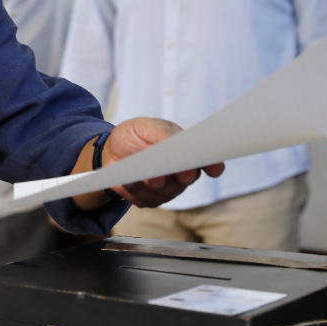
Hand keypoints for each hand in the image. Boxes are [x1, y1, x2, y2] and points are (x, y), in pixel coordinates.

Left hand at [102, 117, 224, 207]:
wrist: (112, 149)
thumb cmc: (135, 135)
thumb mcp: (146, 126)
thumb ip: (162, 133)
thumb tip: (175, 142)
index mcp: (185, 151)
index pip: (207, 161)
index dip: (213, 165)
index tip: (214, 168)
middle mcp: (180, 173)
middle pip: (188, 179)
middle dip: (183, 176)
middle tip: (181, 173)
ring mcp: (166, 188)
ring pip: (167, 191)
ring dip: (157, 184)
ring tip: (149, 177)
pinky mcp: (148, 199)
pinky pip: (145, 199)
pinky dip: (136, 189)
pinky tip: (127, 181)